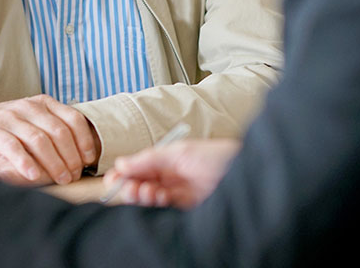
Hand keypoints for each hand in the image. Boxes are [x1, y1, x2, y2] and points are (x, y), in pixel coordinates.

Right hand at [0, 94, 97, 184]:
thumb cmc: (8, 128)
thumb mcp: (33, 121)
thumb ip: (54, 130)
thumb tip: (84, 156)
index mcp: (43, 103)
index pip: (73, 118)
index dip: (85, 141)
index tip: (88, 160)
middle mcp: (28, 106)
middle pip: (58, 132)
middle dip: (71, 157)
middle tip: (74, 176)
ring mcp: (10, 117)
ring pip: (39, 140)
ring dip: (54, 163)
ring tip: (61, 179)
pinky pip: (13, 146)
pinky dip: (25, 162)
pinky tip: (33, 175)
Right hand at [103, 139, 240, 207]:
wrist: (246, 172)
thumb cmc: (218, 155)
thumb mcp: (179, 152)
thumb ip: (149, 158)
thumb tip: (121, 164)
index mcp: (167, 159)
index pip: (139, 167)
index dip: (124, 173)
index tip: (112, 179)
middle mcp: (171, 175)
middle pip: (141, 183)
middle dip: (131, 186)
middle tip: (129, 188)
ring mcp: (179, 191)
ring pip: (150, 196)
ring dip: (143, 194)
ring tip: (145, 191)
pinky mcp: (187, 206)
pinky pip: (164, 207)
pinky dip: (156, 202)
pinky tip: (157, 196)